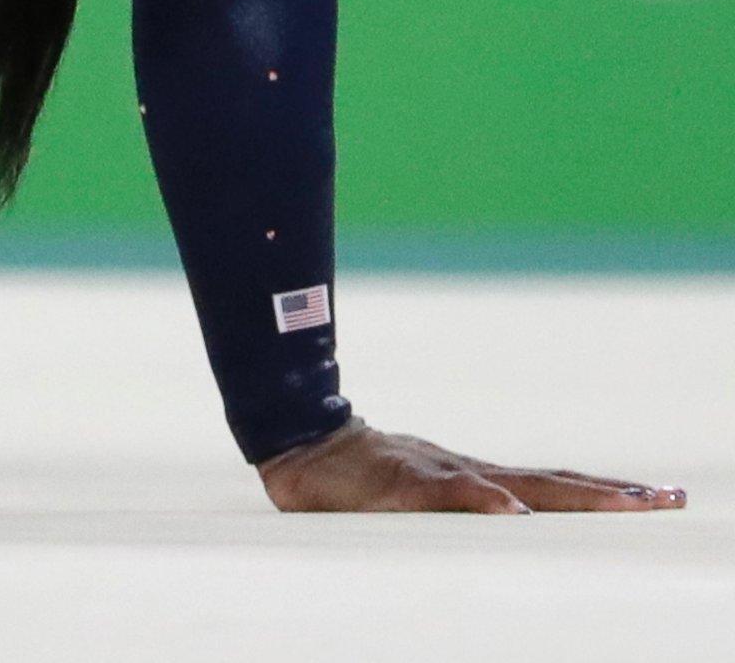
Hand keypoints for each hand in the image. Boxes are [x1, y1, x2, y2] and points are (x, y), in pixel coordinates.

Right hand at [259, 417, 686, 512]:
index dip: (608, 493)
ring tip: (631, 506)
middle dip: (618, 496)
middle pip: (558, 484)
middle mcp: (472, 473)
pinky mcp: (405, 484)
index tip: (660, 497)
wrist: (300, 444)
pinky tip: (517, 514)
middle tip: (673, 500)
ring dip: (580, 497)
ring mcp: (442, 475)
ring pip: (523, 486)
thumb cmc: (357, 481)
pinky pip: (452, 495)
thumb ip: (460, 513)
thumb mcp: (419, 501)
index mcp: (478, 479)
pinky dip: (487, 502)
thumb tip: (507, 530)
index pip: (557, 486)